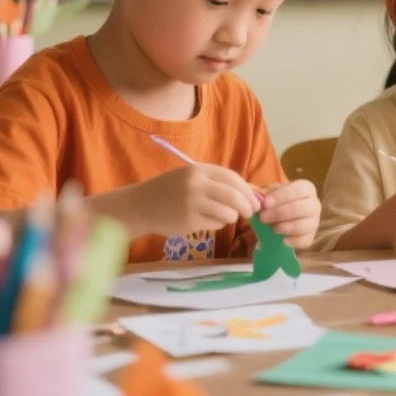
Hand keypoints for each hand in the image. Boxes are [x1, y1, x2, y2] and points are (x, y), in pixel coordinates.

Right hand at [132, 164, 260, 237]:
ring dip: (231, 217)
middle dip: (248, 206)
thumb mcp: (191, 178)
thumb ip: (217, 182)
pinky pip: (215, 225)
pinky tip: (207, 222)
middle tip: (251, 213)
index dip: (248, 190)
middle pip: (234, 196)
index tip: (256, 199)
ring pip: (228, 213)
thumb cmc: (169, 191)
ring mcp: (192, 204)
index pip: (233, 178)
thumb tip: (251, 193)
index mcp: (198, 170)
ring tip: (222, 217)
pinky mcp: (189, 222)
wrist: (139, 206)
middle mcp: (196, 185)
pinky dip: (217, 225)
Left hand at [258, 179, 319, 249]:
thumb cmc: (277, 201)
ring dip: (284, 227)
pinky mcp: (311, 236)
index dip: (281, 196)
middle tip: (263, 217)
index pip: (298, 190)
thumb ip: (267, 194)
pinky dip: (292, 241)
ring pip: (303, 226)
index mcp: (307, 189)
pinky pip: (304, 241)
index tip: (266, 203)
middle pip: (300, 208)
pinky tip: (282, 239)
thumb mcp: (272, 193)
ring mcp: (315, 221)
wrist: (281, 216)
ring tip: (272, 227)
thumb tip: (261, 201)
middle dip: (279, 213)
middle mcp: (314, 204)